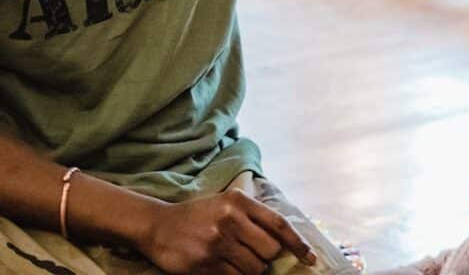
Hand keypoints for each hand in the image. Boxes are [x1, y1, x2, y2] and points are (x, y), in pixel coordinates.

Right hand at [135, 189, 315, 274]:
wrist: (158, 225)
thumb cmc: (199, 215)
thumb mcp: (226, 203)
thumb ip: (254, 216)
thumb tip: (284, 240)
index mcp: (239, 201)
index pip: (279, 224)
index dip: (298, 243)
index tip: (310, 258)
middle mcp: (230, 219)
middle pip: (270, 251)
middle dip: (267, 258)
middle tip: (253, 255)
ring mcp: (217, 243)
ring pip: (255, 269)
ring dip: (251, 270)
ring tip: (234, 260)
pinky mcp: (205, 264)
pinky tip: (224, 268)